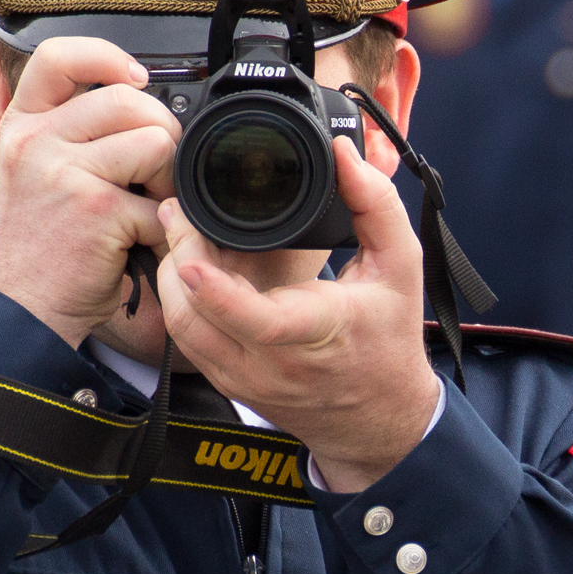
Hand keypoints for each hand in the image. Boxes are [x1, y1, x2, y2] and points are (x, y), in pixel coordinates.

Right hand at [0, 37, 177, 347]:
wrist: (23, 310)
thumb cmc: (40, 243)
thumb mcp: (29, 170)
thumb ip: (57, 125)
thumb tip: (115, 83)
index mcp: (23, 125)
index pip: (59, 56)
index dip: (106, 57)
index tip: (135, 80)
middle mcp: (36, 142)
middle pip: (128, 100)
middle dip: (158, 132)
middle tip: (151, 172)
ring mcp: (64, 173)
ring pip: (155, 141)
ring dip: (165, 178)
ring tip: (144, 205)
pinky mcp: (97, 210)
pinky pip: (160, 201)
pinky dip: (161, 229)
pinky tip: (136, 243)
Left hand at [155, 139, 441, 493]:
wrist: (379, 420)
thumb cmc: (389, 339)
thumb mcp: (400, 265)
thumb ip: (375, 204)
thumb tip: (344, 153)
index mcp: (319, 333)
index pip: (261, 321)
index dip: (220, 292)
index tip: (191, 258)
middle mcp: (275, 364)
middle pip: (200, 319)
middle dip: (177, 260)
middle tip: (176, 212)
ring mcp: (246, 380)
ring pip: (183, 332)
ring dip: (172, 280)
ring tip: (180, 234)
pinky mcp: (229, 385)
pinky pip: (187, 342)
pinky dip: (180, 303)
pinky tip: (189, 269)